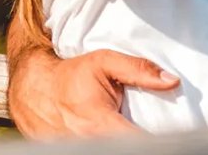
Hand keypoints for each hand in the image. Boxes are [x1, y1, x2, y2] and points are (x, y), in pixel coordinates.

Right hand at [7, 47, 179, 139]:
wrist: (36, 90)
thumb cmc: (72, 75)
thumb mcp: (104, 62)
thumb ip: (139, 70)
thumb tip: (171, 81)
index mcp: (99, 123)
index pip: (137, 142)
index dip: (157, 139)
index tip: (172, 133)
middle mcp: (87, 143)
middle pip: (127, 148)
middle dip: (142, 140)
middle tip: (155, 129)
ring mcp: (76, 150)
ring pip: (114, 149)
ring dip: (126, 142)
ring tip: (132, 127)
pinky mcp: (70, 152)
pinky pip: (100, 149)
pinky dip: (110, 142)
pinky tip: (117, 131)